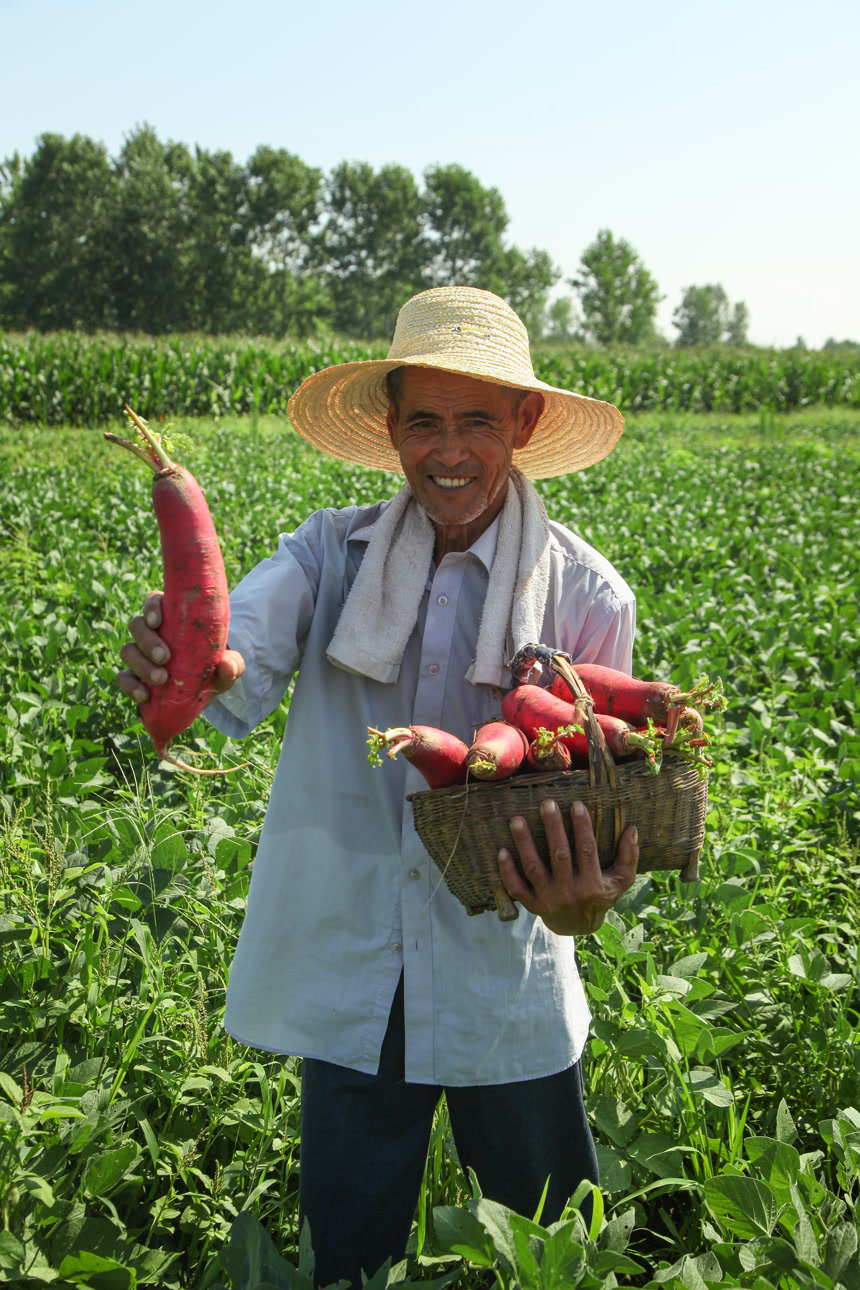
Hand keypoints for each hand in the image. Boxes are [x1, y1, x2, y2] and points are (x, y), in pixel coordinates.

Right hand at [115, 590, 245, 704]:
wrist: (202, 694)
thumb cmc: (213, 668)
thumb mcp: (228, 666)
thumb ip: (233, 664)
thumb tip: (227, 664)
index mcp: (172, 618)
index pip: (154, 601)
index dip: (152, 608)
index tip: (158, 622)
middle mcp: (151, 633)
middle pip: (137, 625)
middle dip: (148, 641)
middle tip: (165, 657)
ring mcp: (140, 654)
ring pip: (128, 650)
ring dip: (141, 664)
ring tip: (161, 679)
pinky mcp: (133, 677)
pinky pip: (122, 678)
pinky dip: (130, 686)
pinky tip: (144, 695)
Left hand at [497, 799, 638, 935]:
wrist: (578, 927)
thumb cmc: (600, 896)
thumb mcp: (620, 881)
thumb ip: (629, 857)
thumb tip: (632, 829)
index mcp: (593, 886)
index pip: (587, 851)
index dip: (582, 827)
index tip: (577, 804)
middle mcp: (570, 893)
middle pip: (559, 856)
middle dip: (552, 828)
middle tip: (546, 803)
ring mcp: (548, 900)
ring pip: (534, 869)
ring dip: (524, 844)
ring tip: (516, 820)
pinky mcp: (531, 905)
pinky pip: (516, 888)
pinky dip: (507, 871)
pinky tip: (501, 851)